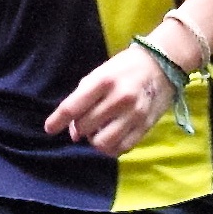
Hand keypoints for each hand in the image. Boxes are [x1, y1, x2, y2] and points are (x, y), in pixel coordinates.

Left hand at [48, 31, 201, 157]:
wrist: (163, 64)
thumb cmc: (125, 68)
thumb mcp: (100, 74)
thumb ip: (83, 99)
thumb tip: (73, 131)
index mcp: (103, 81)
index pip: (73, 107)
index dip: (57, 121)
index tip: (49, 129)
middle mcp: (119, 98)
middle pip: (84, 126)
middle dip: (78, 128)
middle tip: (83, 122)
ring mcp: (134, 114)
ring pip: (102, 142)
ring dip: (94, 140)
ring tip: (98, 131)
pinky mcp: (145, 126)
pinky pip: (121, 148)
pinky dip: (111, 148)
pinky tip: (110, 139)